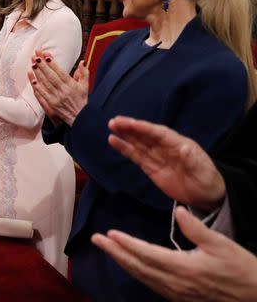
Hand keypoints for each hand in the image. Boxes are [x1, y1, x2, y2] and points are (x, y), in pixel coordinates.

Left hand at [27, 51, 87, 125]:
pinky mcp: (51, 104)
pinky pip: (42, 94)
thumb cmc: (82, 100)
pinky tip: (32, 79)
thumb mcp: (85, 86)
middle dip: (42, 65)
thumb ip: (84, 73)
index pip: (60, 72)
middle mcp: (63, 91)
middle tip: (35, 56)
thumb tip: (82, 62)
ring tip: (32, 64)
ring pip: (45, 83)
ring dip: (38, 73)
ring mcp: (56, 98)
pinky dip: (37, 86)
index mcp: (71, 85)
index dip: (52, 63)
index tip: (46, 55)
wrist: (80, 117)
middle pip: (51, 76)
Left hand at [92, 206, 256, 301]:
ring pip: (142, 277)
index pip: (146, 254)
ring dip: (122, 263)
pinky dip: (137, 273)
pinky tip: (131, 265)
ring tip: (107, 249)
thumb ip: (196, 228)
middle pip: (137, 267)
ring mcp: (176, 294)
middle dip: (115, 253)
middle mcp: (175, 283)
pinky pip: (151, 285)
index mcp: (183, 268)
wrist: (256, 298)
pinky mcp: (180, 299)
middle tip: (96, 239)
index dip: (126, 244)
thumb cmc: (241, 270)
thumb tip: (178, 211)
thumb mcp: (221, 244)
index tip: (109, 234)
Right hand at [107, 116, 225, 210]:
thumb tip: (183, 148)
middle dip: (131, 127)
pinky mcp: (150, 167)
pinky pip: (135, 156)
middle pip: (146, 135)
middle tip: (114, 121)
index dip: (145, 128)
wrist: (206, 196)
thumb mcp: (202, 171)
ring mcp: (157, 156)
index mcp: (178, 144)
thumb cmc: (207, 180)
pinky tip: (114, 141)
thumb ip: (191, 160)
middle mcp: (165, 147)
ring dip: (125, 134)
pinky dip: (124, 148)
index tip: (131, 123)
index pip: (159, 133)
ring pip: (138, 143)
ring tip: (111, 126)